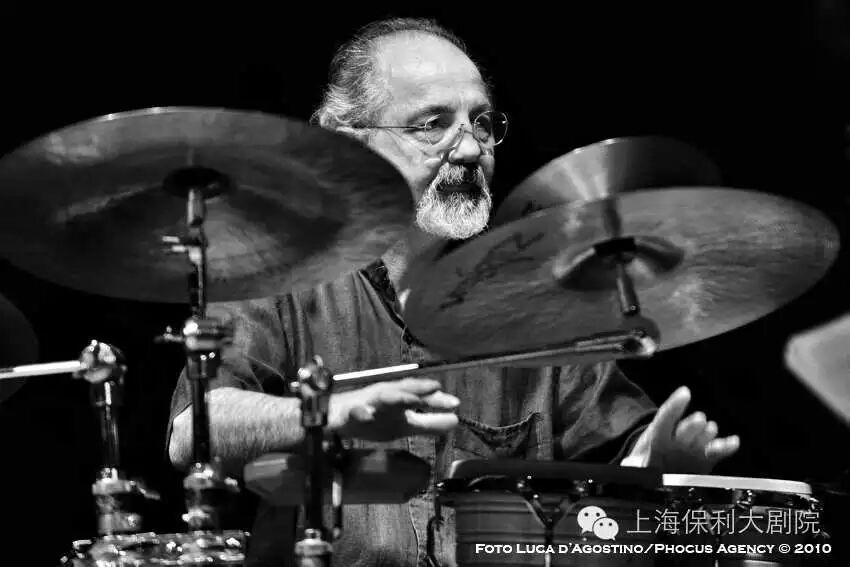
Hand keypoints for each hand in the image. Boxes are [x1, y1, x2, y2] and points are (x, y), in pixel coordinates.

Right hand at [329, 378, 459, 441]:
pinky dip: (361, 412)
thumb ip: (429, 423)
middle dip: (418, 389)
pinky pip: (354, 412)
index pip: (419, 396)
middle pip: (404, 391)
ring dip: (395, 396)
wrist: (337, 419)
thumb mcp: (404, 423)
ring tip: (410, 399)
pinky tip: (368, 415)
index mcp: (398, 399)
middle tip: (435, 388)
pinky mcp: (349, 414)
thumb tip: (455, 421)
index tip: (454, 403)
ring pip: (381, 396)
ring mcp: (366, 404)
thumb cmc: (374, 416)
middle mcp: (384, 397)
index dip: (435, 398)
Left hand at [621, 386, 739, 472]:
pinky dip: (726, 447)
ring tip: (710, 428)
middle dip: (691, 426)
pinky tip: (734, 442)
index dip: (674, 407)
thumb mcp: (633, 466)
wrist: (659, 471)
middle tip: (698, 420)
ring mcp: (693, 447)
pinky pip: (718, 452)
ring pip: (702, 437)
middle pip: (685, 430)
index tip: (685, 393)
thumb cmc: (646, 463)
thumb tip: (628, 466)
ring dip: (706, 433)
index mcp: (658, 438)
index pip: (665, 419)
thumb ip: (632, 467)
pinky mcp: (706, 458)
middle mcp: (678, 439)